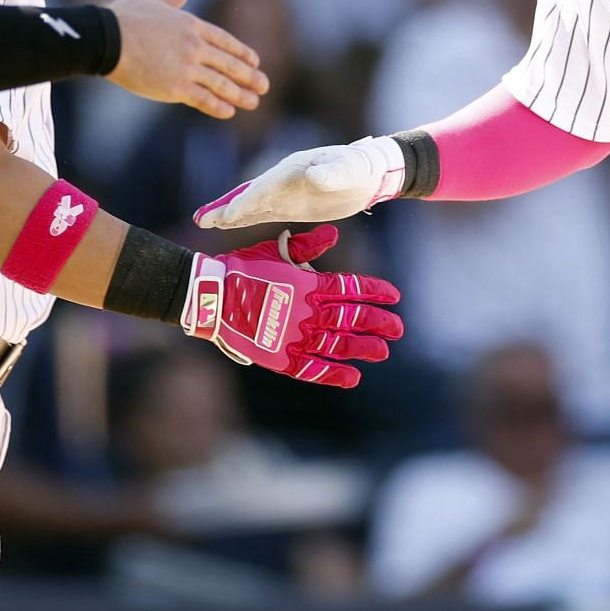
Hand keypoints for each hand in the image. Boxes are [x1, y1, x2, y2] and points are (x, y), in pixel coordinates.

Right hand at [107, 0, 267, 118]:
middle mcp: (194, 46)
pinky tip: (228, 112)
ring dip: (240, 94)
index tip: (255, 61)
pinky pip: (203, 99)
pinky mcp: (175, 87)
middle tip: (264, 85)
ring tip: (254, 102)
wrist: (107, 39)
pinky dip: (217, 106)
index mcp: (190, 25)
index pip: (224, 40)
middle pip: (228, 64)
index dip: (241, 52)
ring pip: (221, 84)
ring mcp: (187, 68)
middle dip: (249, 76)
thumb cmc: (122, 17)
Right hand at [181, 225, 402, 388]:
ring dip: (364, 347)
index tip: (394, 295)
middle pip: (354, 318)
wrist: (211, 295)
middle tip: (398, 328)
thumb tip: (334, 232)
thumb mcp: (275, 249)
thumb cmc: (242, 268)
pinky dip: (334, 374)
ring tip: (382, 351)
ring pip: (340, 344)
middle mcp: (309, 312)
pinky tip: (353, 377)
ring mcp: (296, 336)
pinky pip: (314, 369)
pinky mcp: (281, 358)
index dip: (375, 291)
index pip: (352, 288)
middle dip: (379, 322)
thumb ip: (307, 244)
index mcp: (309, 284)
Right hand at [194, 137, 404, 228]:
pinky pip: (263, 213)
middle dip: (227, 207)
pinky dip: (244, 218)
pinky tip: (229, 224)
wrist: (369, 171)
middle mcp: (283, 179)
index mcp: (294, 169)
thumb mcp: (350, 168)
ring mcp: (285, 192)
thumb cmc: (360, 166)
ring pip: (252, 205)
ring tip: (205, 221)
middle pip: (250, 194)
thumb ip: (332, 173)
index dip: (246, 202)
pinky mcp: (290, 205)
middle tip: (202, 218)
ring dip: (229, 214)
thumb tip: (315, 177)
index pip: (264, 188)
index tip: (227, 215)